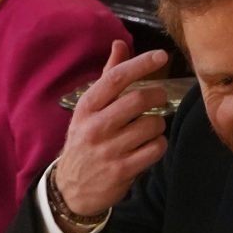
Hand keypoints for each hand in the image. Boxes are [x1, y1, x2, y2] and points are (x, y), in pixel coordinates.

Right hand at [54, 43, 169, 217]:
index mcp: (86, 107)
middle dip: (157, 95)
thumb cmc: (85, 140)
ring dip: (158, 123)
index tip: (161, 55)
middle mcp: (95, 127)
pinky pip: (155, 149)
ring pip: (151, 125)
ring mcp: (108, 150)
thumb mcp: (89, 109)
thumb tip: (120, 44)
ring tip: (150, 127)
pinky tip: (150, 145)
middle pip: (138, 100)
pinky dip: (159, 144)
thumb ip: (107, 76)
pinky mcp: (121, 170)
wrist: (71, 188)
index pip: (114, 78)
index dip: (140, 64)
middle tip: (160, 97)